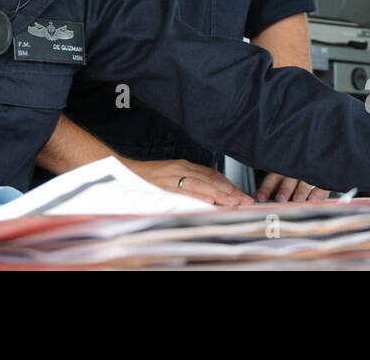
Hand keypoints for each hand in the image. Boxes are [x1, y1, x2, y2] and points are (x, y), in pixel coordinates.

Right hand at [124, 158, 253, 205]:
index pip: (213, 175)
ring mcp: (173, 175)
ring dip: (220, 195)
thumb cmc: (147, 177)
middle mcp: (182, 168)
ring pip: (202, 184)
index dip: (229, 185)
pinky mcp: (165, 183)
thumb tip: (208, 196)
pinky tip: (210, 201)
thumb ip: (188, 183)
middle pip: (211, 179)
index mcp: (185, 165)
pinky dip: (198, 195)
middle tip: (245, 201)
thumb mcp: (171, 177)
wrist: (124, 171)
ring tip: (234, 203)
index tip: (242, 195)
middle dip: (230, 191)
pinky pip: (184, 190)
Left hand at [256, 172, 328, 202]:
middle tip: (280, 200)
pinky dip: (318, 193)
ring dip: (301, 191)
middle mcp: (295, 172)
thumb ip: (269, 189)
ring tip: (298, 200)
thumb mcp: (281, 180)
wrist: (321, 161)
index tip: (260, 199)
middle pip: (288, 181)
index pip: (272, 179)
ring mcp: (309, 174)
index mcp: (282, 171)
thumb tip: (252, 198)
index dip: (266, 189)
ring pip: (304, 182)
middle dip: (284, 191)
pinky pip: (322, 186)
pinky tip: (315, 200)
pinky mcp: (324, 179)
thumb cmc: (294, 176)